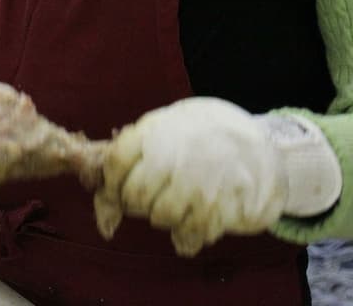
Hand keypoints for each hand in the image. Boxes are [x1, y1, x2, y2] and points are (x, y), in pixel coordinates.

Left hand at [95, 97, 288, 255]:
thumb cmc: (203, 135)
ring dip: (163, 218)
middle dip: (137, 204)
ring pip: (161, 218)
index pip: (115, 164)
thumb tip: (102, 191)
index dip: (110, 183)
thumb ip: (135, 150)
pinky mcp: (221, 208)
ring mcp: (197, 184)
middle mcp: (173, 157)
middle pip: (135, 196)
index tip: (116, 190)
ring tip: (176, 205)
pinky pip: (191, 233)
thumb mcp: (167, 125)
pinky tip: (191, 224)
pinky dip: (186, 236)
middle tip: (149, 199)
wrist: (260, 142)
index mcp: (154, 132)